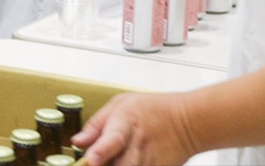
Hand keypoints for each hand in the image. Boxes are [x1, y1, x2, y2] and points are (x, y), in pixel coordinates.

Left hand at [74, 91, 199, 165]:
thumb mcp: (121, 104)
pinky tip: (126, 161)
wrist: (187, 122)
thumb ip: (96, 124)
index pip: (112, 139)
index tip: (90, 159)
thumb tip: (77, 141)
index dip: (100, 151)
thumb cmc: (154, 109)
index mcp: (126, 123)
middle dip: (103, 165)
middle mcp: (137, 146)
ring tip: (111, 160)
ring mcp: (148, 163)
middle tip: (93, 163)